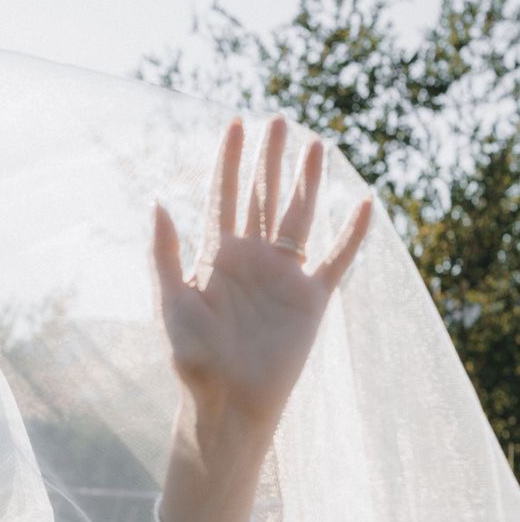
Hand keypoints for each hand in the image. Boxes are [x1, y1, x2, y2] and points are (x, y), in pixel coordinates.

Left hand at [152, 117, 372, 438]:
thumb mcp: (171, 302)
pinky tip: (364, 203)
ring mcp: (284, 276)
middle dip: (271, 158)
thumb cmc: (193, 358)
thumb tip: (159, 201)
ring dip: (309, 182)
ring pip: (300, 216)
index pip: (224, 195)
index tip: (235, 123)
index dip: (230, 159)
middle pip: (263, 196)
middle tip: (280, 119)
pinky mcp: (311, 298)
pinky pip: (337, 258)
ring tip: (317, 144)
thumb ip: (165, 253)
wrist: (227, 402)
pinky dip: (352, 233)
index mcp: (216, 255)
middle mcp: (252, 258)